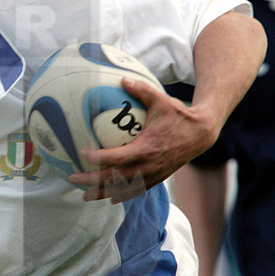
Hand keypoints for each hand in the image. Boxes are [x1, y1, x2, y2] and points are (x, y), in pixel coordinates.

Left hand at [68, 78, 217, 202]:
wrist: (201, 134)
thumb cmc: (179, 115)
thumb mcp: (161, 100)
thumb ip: (142, 89)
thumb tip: (122, 79)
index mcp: (146, 148)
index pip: (116, 157)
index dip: (98, 158)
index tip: (82, 153)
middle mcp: (148, 166)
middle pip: (114, 179)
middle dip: (92, 181)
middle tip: (72, 178)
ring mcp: (153, 175)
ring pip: (123, 190)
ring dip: (103, 194)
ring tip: (84, 196)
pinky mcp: (157, 179)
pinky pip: (136, 191)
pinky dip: (120, 195)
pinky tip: (108, 196)